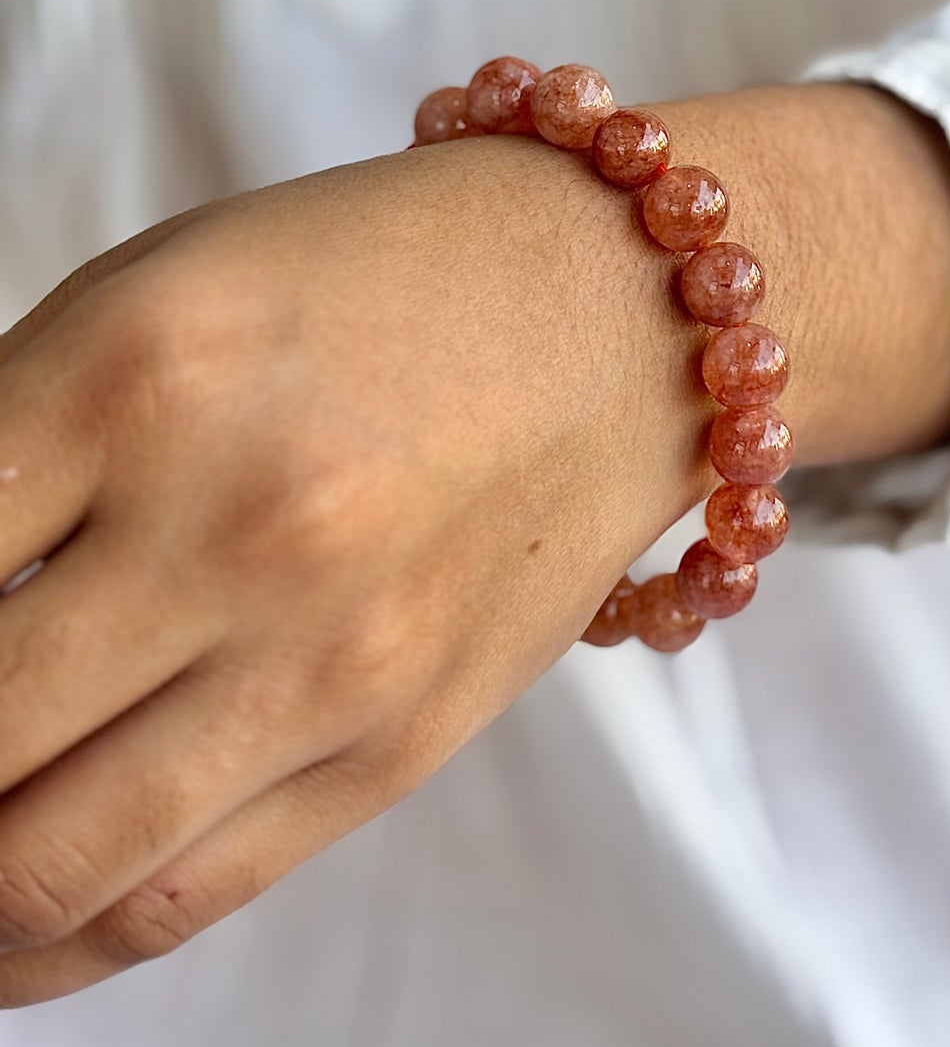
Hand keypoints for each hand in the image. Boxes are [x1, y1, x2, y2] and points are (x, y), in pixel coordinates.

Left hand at [0, 83, 949, 1005]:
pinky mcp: (401, 742)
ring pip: (40, 866)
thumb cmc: (384, 279)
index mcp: (139, 372)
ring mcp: (332, 654)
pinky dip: (52, 942)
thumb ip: (15, 458)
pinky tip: (13, 924)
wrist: (617, 310)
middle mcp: (237, 526)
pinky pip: (179, 899)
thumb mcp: (167, 300)